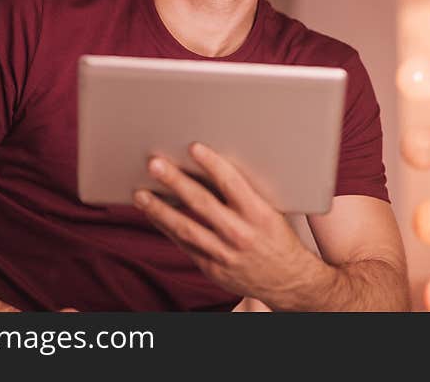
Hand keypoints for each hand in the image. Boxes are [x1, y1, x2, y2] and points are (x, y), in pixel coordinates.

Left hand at [132, 142, 330, 308]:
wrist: (288, 281)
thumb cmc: (278, 239)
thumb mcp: (272, 211)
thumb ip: (246, 193)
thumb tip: (214, 167)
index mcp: (260, 214)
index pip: (232, 183)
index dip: (212, 163)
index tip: (194, 147)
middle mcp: (240, 234)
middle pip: (201, 203)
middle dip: (175, 181)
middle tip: (155, 165)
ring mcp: (224, 253)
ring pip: (185, 228)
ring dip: (160, 209)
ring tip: (141, 193)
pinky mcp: (212, 267)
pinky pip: (184, 244)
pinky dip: (167, 228)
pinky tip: (154, 214)